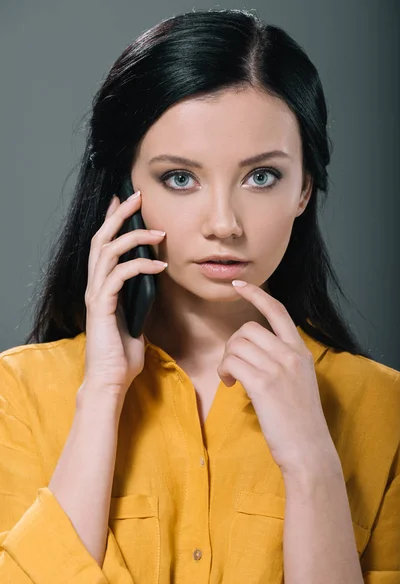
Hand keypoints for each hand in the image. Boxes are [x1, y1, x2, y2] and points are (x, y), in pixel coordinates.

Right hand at [82, 190, 167, 410]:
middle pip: (101, 239)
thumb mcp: (137, 318)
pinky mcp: (101, 306)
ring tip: (158, 232)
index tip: (126, 202)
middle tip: (137, 197)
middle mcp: (95, 286)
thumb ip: (140, 298)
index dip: (113, 221)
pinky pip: (120, 276)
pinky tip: (160, 266)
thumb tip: (154, 282)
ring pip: (107, 252)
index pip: (105, 246)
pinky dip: (140, 266)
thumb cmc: (123, 354)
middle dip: (119, 215)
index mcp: (103, 287)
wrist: (112, 381)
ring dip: (134, 237)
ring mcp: (96, 295)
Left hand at [217, 280, 338, 475]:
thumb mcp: (299, 381)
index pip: (278, 311)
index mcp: (300, 351)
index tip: (239, 285)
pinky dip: (224, 370)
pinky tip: (230, 384)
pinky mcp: (262, 384)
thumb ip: (282, 361)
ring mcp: (277, 368)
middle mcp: (290, 354)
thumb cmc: (299, 420)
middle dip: (232, 344)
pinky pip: (231, 361)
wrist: (308, 449)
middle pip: (247, 329)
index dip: (256, 294)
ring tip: (231, 378)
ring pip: (236, 344)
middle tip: (233, 366)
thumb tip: (252, 352)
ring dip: (226, 360)